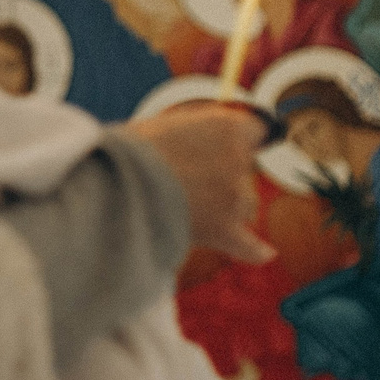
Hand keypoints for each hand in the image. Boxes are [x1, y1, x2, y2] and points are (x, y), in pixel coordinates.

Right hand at [122, 104, 274, 264]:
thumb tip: (205, 145)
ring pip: (244, 206)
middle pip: (245, 171)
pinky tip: (266, 253)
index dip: (237, 139)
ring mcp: (235, 197)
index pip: (255, 130)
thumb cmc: (127, 153)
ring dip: (224, 208)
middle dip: (222, 176)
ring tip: (183, 207)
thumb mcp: (166, 126)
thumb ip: (196, 133)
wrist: (113, 186)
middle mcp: (239, 160)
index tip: (223, 146)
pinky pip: (249, 245)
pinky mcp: (224, 230)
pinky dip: (255, 250)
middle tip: (181, 179)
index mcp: (228, 126)